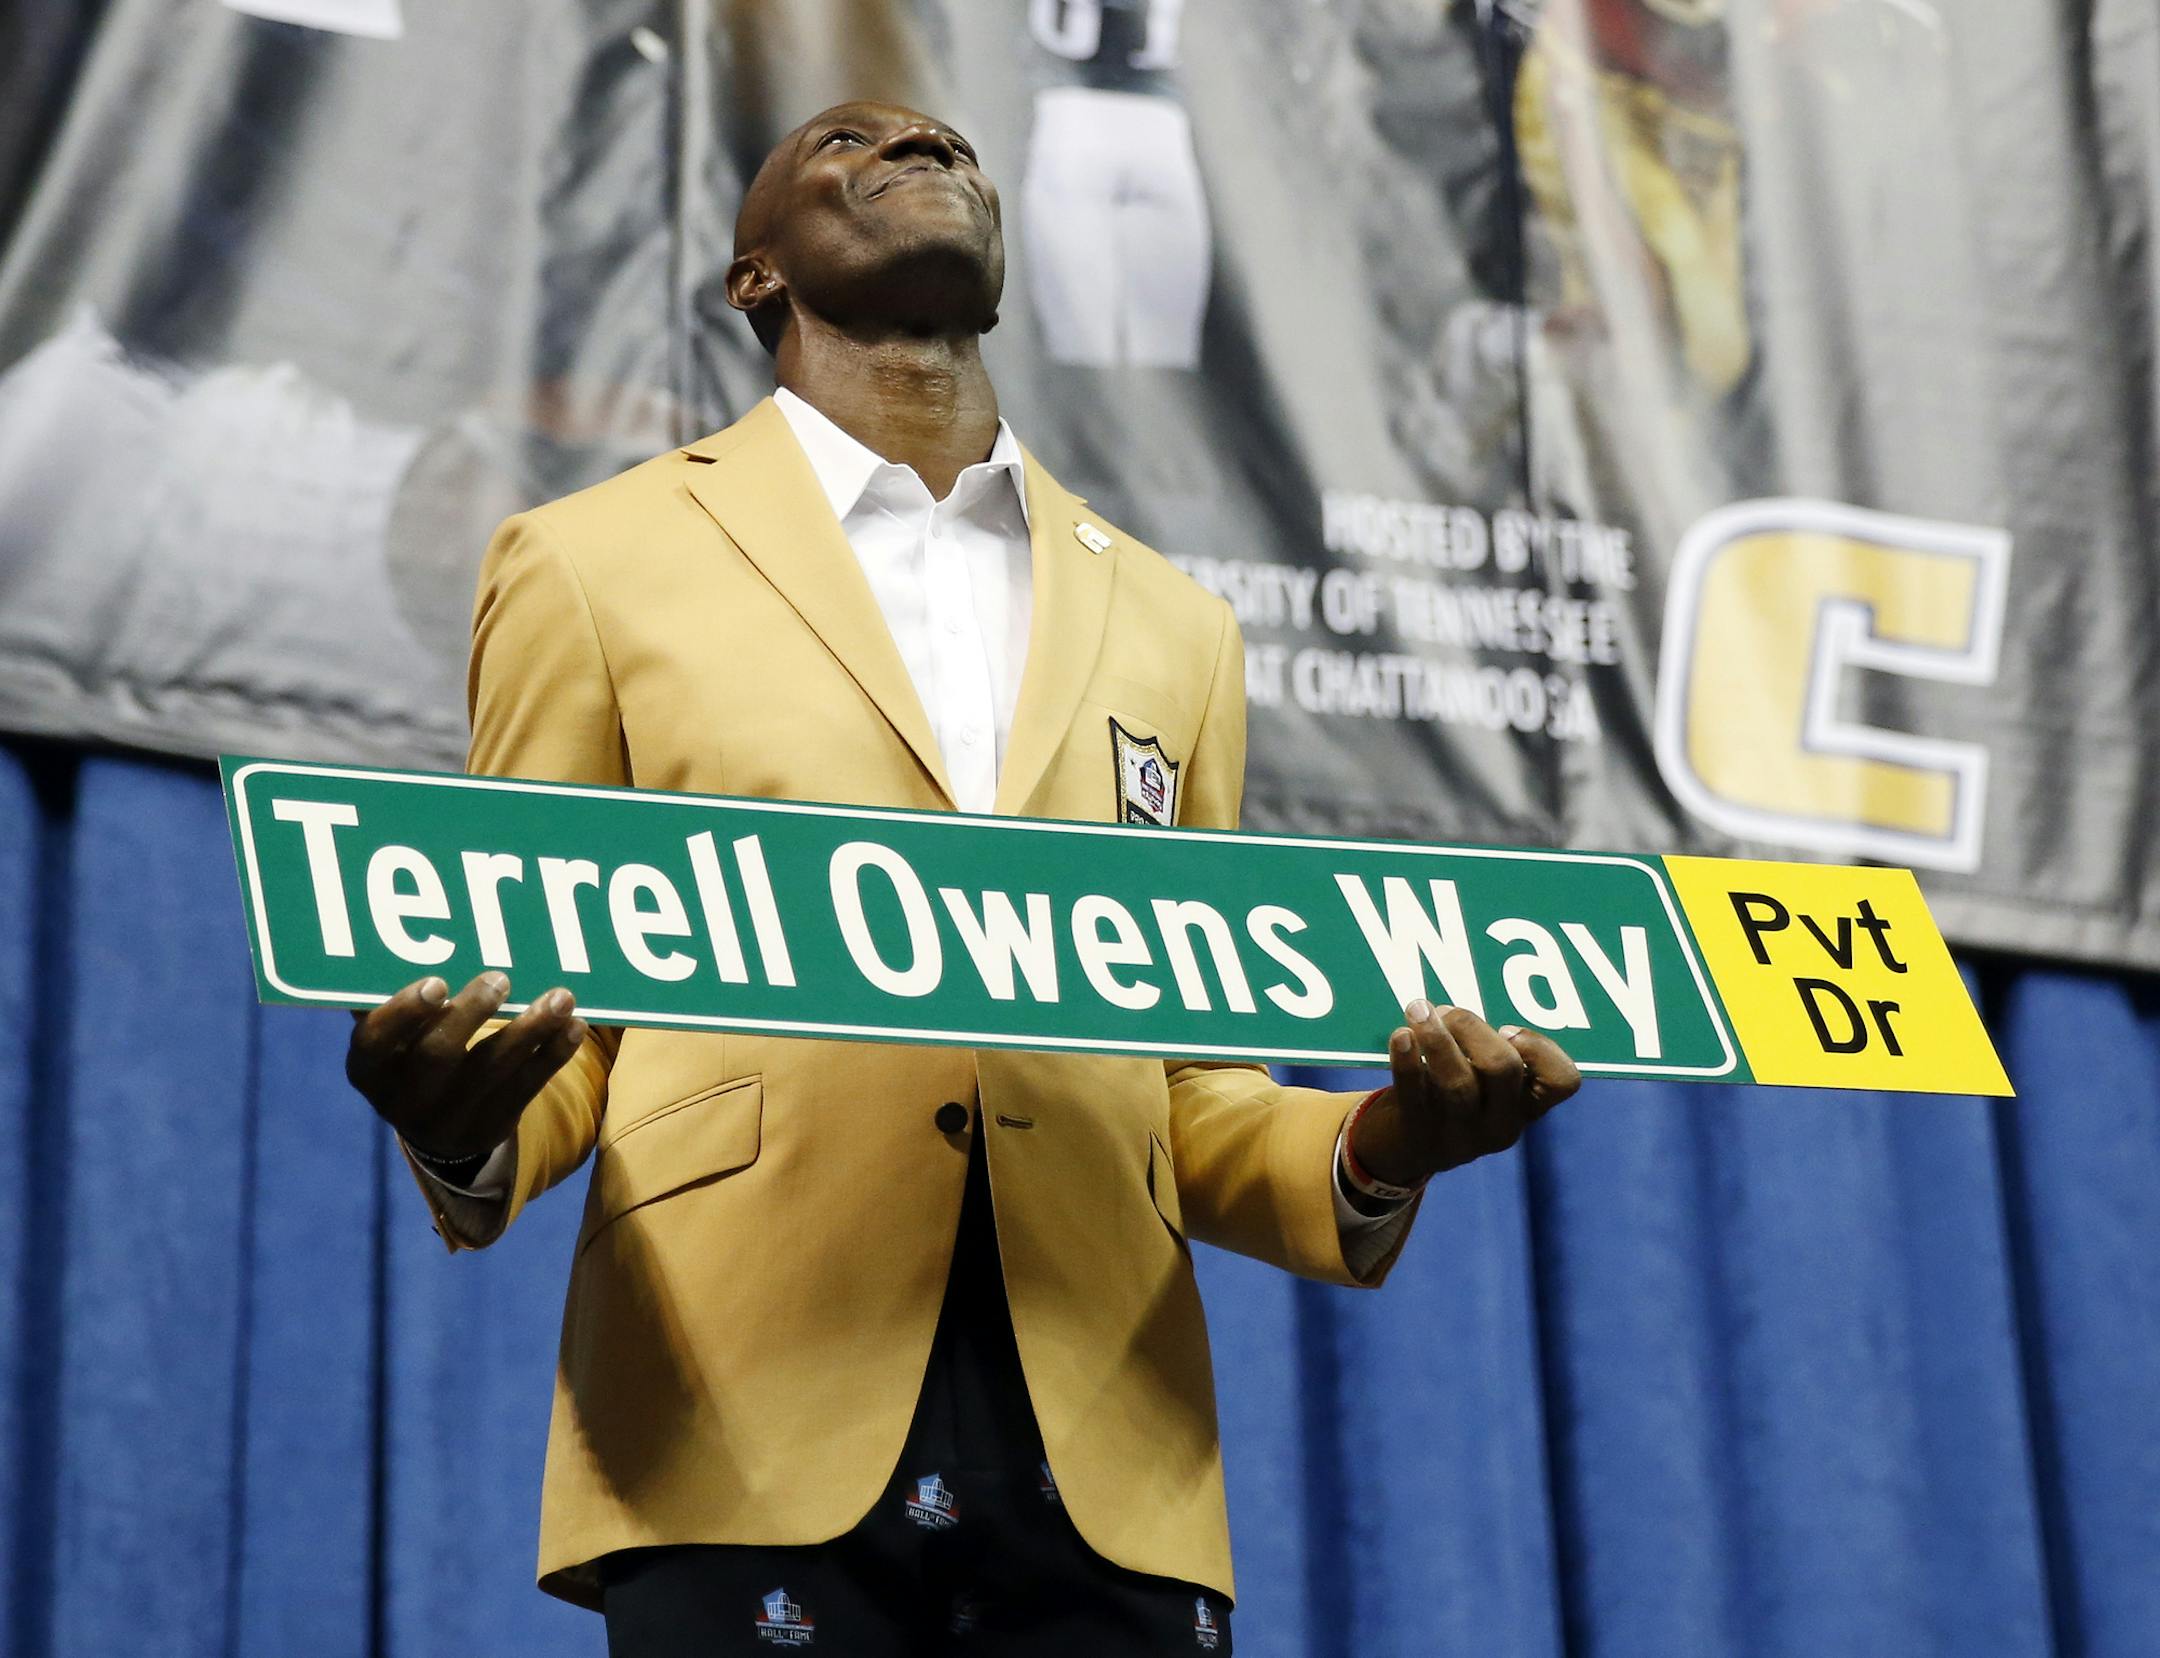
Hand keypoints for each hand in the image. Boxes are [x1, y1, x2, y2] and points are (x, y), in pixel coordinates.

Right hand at [346, 971, 588, 1161]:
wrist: (438, 1130)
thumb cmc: (412, 1053)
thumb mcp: (392, 1037)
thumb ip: (390, 994)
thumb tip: (396, 936)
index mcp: (369, 1068)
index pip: (374, 1042)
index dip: (404, 1013)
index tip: (437, 983)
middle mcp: (404, 1099)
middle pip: (436, 1057)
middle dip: (471, 1015)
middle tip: (500, 978)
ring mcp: (450, 1118)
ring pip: (491, 1072)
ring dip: (529, 1030)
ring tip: (561, 996)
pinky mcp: (492, 1125)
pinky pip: (526, 1088)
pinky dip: (553, 1054)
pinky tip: (574, 1025)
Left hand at [1350, 1000, 1581, 1187]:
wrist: (1403, 1150)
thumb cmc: (1452, 1096)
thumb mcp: (1483, 1083)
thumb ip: (1488, 1050)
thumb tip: (1456, 1016)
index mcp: (1526, 1107)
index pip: (1562, 1082)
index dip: (1540, 1048)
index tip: (1506, 1029)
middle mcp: (1502, 1126)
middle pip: (1502, 1068)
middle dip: (1471, 1027)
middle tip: (1442, 1009)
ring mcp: (1461, 1135)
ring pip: (1457, 1082)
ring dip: (1436, 1037)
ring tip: (1417, 1008)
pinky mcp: (1420, 1135)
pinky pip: (1414, 1094)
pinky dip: (1407, 1061)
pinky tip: (1401, 1035)